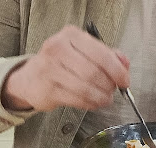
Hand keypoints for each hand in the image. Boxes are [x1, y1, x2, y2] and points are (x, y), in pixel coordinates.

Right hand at [1, 25, 129, 111]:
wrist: (30, 78)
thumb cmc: (60, 64)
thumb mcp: (83, 52)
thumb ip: (107, 55)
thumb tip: (124, 63)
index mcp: (71, 35)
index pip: (101, 54)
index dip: (117, 71)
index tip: (125, 81)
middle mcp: (58, 49)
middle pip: (94, 73)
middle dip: (108, 86)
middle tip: (112, 92)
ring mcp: (51, 70)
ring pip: (86, 88)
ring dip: (100, 98)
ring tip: (104, 99)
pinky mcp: (49, 90)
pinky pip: (77, 100)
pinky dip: (90, 104)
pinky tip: (93, 103)